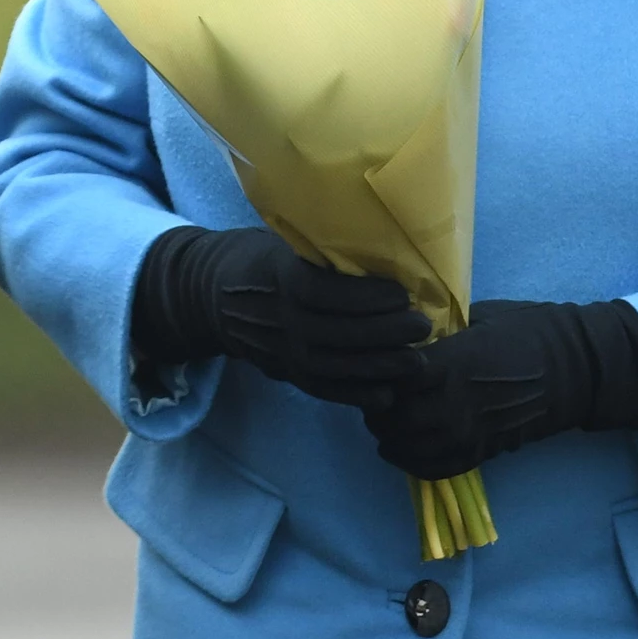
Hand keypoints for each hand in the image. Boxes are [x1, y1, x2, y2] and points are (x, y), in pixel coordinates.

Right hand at [131, 227, 431, 404]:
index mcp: (278, 277)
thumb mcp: (284, 243)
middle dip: (384, 333)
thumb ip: (322, 251)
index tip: (401, 293)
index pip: (323, 292)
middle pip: (336, 332)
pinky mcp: (286, 373)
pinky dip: (357, 395)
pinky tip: (388, 392)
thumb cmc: (263, 259)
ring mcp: (281, 352)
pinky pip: (324, 390)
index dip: (364, 297)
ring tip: (417, 360)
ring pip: (334, 366)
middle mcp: (279, 319)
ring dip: (379, 366)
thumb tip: (382, 245)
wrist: (215, 295)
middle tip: (422, 326)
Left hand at [359, 298, 637, 478]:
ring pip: (410, 447)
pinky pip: (436, 468)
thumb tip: (408, 335)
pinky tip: (404, 449)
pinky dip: (413, 462)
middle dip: (378, 407)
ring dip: (390, 437)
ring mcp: (471, 431)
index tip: (377, 362)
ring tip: (386, 422)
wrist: (573, 368)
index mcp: (454, 362)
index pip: (396, 376)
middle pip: (397, 417)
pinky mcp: (482, 451)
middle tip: (376, 395)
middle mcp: (458, 402)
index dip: (380, 371)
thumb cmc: (528, 330)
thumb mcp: (479, 317)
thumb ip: (441, 332)